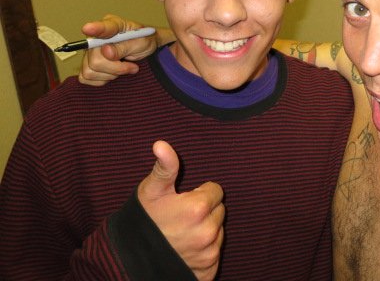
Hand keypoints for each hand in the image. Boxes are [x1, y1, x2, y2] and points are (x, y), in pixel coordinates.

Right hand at [78, 14, 157, 85]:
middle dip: (116, 68)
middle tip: (132, 66)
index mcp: (112, 24)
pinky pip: (87, 78)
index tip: (88, 28)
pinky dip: (103, 79)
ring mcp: (89, 51)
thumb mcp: (141, 42)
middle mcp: (96, 37)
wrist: (144, 50)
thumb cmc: (143, 41)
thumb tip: (106, 52)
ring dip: (111, 74)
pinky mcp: (86, 64)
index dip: (95, 28)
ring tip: (123, 66)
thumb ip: (124, 47)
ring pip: (90, 71)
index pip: (103, 27)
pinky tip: (113, 72)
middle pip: (95, 59)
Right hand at [138, 141, 224, 280]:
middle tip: (181, 217)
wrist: (128, 260)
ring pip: (218, 233)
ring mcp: (209, 254)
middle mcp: (208, 233)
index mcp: (198, 208)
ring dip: (205, 231)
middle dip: (204, 211)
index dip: (199, 193)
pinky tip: (185, 250)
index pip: (216, 191)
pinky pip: (214, 255)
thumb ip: (164, 167)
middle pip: (219, 211)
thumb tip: (161, 144)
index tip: (184, 199)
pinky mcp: (208, 272)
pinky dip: (203, 252)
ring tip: (181, 234)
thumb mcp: (151, 191)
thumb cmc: (142, 220)